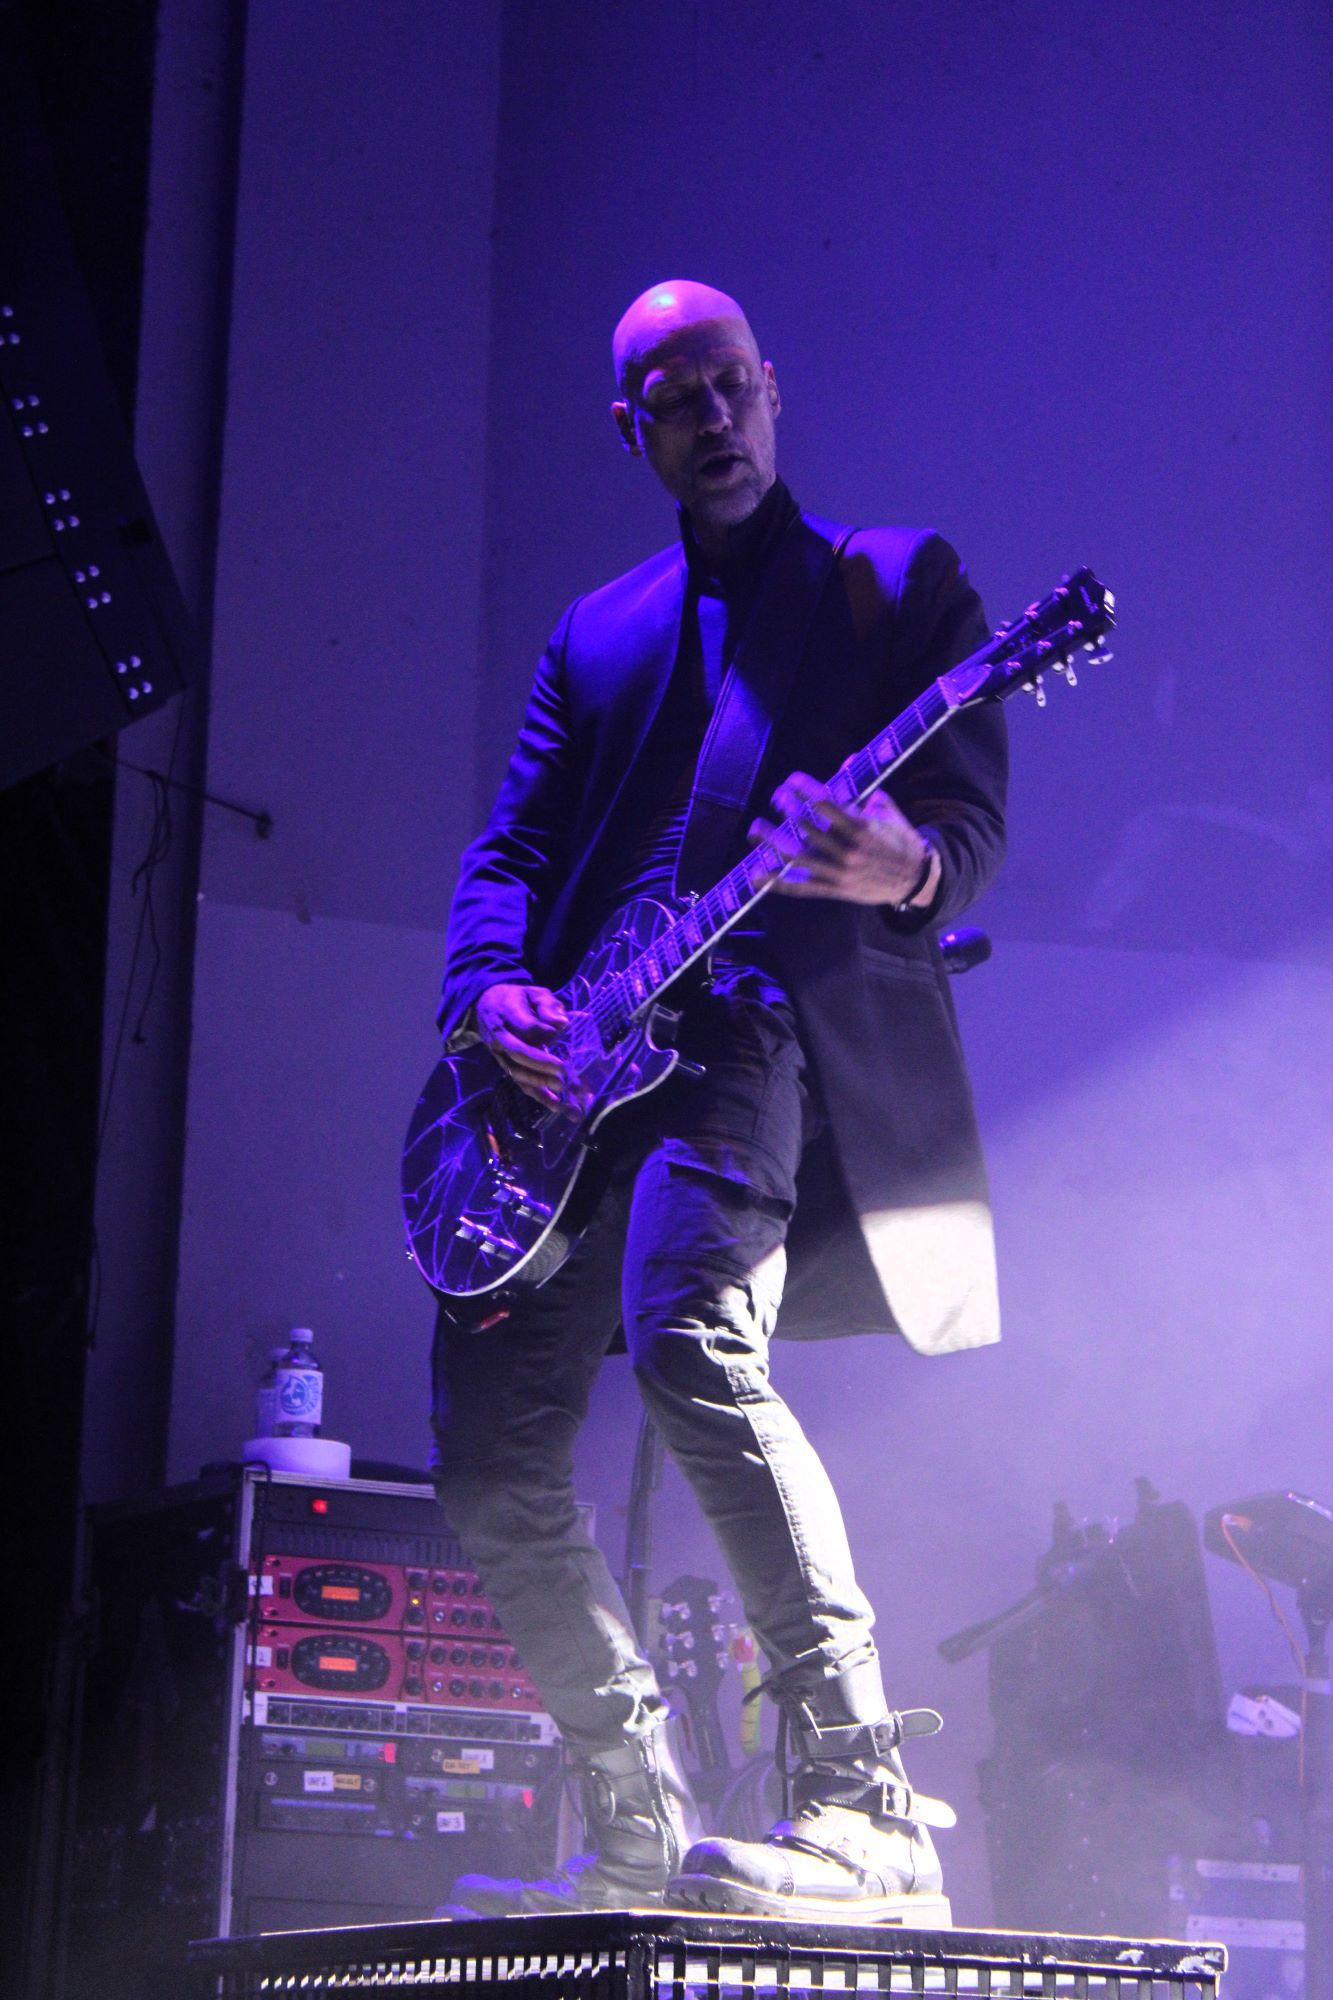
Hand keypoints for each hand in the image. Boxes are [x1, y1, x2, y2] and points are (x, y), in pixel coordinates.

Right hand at [475, 982, 568, 1104]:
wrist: (485, 1006)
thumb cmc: (517, 999)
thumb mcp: (533, 993)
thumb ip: (547, 1005)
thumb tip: (562, 1024)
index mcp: (507, 1012)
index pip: (525, 1026)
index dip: (543, 1031)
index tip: (562, 1031)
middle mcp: (500, 1036)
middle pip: (518, 1052)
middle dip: (541, 1064)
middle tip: (563, 1071)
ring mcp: (500, 1054)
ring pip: (517, 1072)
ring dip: (541, 1084)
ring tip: (564, 1091)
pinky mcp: (505, 1066)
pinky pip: (520, 1082)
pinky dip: (538, 1095)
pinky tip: (558, 1105)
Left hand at [749, 771, 939, 906]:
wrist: (915, 879)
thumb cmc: (899, 838)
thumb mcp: (887, 808)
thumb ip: (864, 786)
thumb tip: (849, 758)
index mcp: (862, 827)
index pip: (826, 803)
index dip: (805, 788)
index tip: (791, 779)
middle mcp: (848, 850)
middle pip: (807, 826)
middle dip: (787, 807)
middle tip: (777, 796)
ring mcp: (839, 872)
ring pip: (798, 856)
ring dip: (772, 841)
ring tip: (755, 828)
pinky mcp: (834, 889)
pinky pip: (801, 886)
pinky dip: (777, 882)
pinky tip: (756, 874)